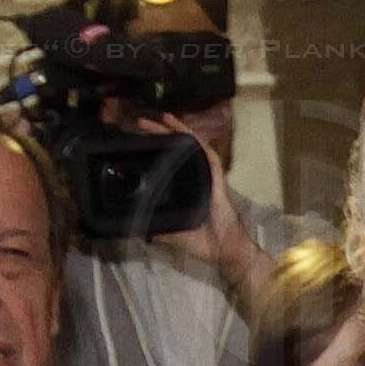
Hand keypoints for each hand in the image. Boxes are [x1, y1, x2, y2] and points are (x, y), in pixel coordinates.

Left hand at [122, 111, 269, 290]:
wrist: (223, 248)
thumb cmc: (203, 241)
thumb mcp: (174, 234)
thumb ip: (160, 228)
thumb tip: (141, 227)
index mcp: (188, 189)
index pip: (170, 164)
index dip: (157, 151)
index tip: (141, 141)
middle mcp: (197, 177)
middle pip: (178, 149)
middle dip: (161, 134)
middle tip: (141, 122)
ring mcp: (207, 175)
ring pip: (190, 145)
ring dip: (176, 130)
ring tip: (160, 117)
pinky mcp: (215, 176)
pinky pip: (204, 152)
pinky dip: (192, 138)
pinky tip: (182, 127)